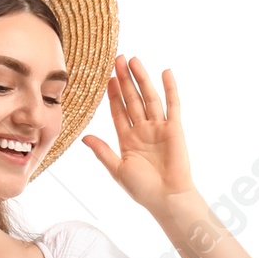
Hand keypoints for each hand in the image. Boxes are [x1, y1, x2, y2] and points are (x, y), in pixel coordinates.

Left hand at [81, 54, 195, 207]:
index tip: (108, 78)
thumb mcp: (118, 170)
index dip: (113, 94)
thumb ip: (103, 152)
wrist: (167, 198)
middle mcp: (143, 130)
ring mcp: (159, 128)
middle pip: (132, 99)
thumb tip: (84, 137)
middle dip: (125, 80)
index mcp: (128, 139)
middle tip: (118, 59)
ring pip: (149, 97)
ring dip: (142, 78)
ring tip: (133, 60)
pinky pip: (172, 105)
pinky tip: (165, 72)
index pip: (119, 111)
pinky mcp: (174, 129)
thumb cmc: (143, 189)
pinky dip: (170, 89)